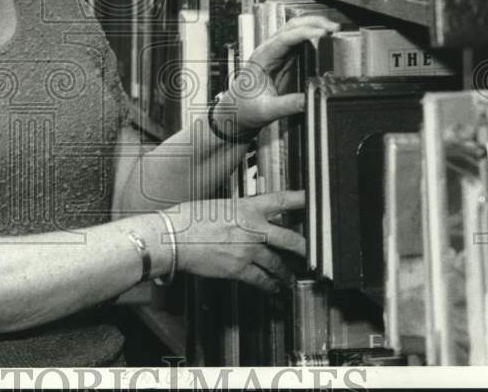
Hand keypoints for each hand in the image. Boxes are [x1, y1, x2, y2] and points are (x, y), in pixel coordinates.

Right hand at [166, 191, 305, 293]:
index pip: (283, 200)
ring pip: (278, 264)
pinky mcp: (238, 269)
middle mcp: (253, 228)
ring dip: (287, 272)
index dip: (303, 200)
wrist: (173, 237)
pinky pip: (262, 280)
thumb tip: (250, 218)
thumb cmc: (189, 219)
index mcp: (248, 207)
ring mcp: (247, 250)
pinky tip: (274, 288)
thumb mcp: (220, 206)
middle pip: (291, 239)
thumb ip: (240, 212)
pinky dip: (271, 286)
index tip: (314, 201)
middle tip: (312, 253)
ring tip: (291, 277)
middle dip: (305, 249)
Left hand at [221, 14, 340, 130]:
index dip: (304, 33)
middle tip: (333, 28)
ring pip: (296, 30)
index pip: (284, 38)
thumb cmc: (245, 107)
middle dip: (313, 23)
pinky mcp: (283, 59)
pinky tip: (324, 39)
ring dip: (314, 26)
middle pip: (291, 27)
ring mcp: (276, 53)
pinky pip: (299, 42)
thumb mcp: (268, 110)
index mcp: (261, 58)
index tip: (322, 33)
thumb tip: (312, 99)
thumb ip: (290, 105)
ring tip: (332, 30)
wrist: (236, 111)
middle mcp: (268, 51)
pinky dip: (312, 36)